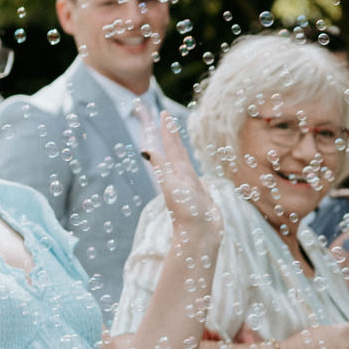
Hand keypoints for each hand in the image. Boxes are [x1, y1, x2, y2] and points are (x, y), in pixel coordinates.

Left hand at [140, 115, 218, 239]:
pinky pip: (198, 177)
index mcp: (177, 172)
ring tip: (176, 139)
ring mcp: (193, 187)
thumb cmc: (187, 211)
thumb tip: (146, 149)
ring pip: (185, 163)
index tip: (163, 112)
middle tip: (166, 118)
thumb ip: (162, 166)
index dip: (168, 129)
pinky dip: (194, 170)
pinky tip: (193, 170)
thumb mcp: (172, 186)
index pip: (171, 146)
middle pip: (176, 150)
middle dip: (171, 134)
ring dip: (180, 149)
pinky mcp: (202, 197)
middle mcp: (183, 177)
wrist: (200, 235)